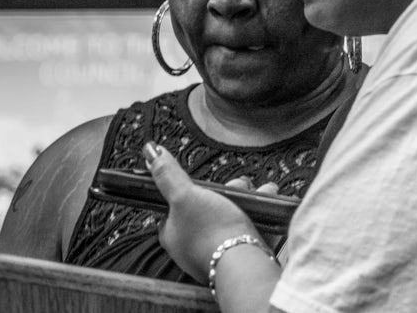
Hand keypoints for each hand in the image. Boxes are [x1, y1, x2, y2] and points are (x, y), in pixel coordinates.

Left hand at [144, 141, 258, 281]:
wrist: (245, 264)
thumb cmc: (212, 231)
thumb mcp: (184, 195)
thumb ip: (168, 174)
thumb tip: (150, 151)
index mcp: (172, 235)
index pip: (174, 207)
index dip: (191, 190)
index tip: (207, 182)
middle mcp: (190, 247)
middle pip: (206, 209)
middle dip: (227, 192)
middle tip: (240, 184)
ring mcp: (214, 253)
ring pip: (228, 217)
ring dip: (245, 200)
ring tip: (259, 190)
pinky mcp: (236, 257)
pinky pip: (245, 229)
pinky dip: (255, 215)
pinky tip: (267, 204)